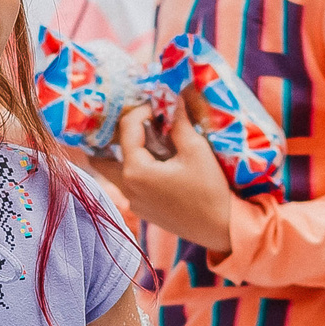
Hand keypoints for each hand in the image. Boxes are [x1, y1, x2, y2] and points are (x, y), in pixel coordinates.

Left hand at [87, 104, 240, 255]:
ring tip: (144, 138)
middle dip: (114, 136)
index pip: (127, 129)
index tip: (158, 103)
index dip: (141, 110)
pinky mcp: (144, 210)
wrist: (222, 229)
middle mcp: (127, 188)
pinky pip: (129, 184)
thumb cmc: (210, 189)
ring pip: (114, 172)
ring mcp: (133, 202)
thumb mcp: (196, 150)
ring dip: (124, 153)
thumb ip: (180, 122)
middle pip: (102, 157)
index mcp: (135, 171)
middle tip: (136, 122)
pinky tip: (155, 160)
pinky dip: (135, 168)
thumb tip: (175, 96)